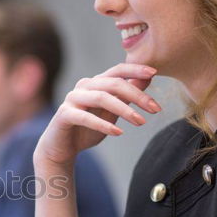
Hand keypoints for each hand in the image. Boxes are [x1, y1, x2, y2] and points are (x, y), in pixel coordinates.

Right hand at [35, 63, 159, 166]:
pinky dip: (103, 125)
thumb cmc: (87, 129)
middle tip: (155, 109)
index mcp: (95, 83)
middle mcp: (83, 86)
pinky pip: (86, 117)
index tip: (155, 73)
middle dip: (137, 95)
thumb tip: (148, 78)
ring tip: (141, 122)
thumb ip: (126, 96)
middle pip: (113, 84)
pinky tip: (118, 132)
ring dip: (124, 110)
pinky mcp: (64, 114)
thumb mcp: (112, 112)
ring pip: (101, 98)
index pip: (117, 70)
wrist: (62, 148)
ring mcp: (72, 99)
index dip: (135, 69)